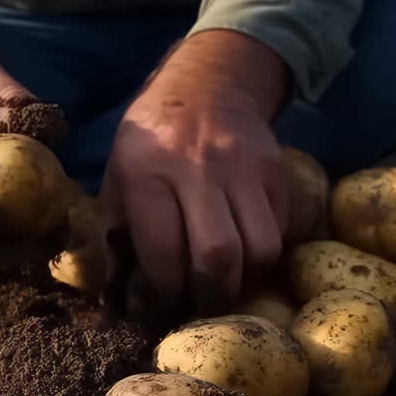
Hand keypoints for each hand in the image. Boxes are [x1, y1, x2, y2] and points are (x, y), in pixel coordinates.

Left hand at [101, 31, 291, 312]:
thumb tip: (116, 297)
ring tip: (226, 285)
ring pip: (260, 248)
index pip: (163, 251)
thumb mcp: (117, 176)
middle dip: (210, 298)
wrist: (206, 86)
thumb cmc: (150, 143)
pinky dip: (262, 254)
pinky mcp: (276, 170)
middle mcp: (198, 168)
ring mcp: (243, 167)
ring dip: (245, 281)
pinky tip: (243, 255)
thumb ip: (115, 232)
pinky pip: (279, 230)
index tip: (160, 307)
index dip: (163, 293)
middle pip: (218, 256)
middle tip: (200, 309)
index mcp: (147, 173)